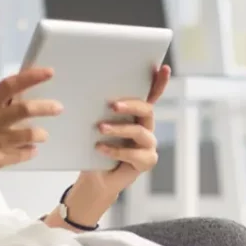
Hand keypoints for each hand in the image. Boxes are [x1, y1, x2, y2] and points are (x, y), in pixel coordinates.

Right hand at [0, 68, 62, 188]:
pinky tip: (30, 149)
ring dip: (40, 134)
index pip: (9, 85)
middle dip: (46, 107)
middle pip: (24, 109)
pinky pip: (23, 153)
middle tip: (58, 107)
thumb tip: (16, 92)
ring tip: (42, 135)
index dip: (31, 77)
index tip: (49, 72)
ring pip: (29, 134)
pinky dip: (30, 151)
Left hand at [56, 65, 170, 228]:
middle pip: (147, 110)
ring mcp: (148, 144)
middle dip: (131, 105)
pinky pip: (134, 154)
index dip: (158, 82)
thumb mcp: (94, 125)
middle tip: (113, 105)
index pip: (150, 95)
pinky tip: (100, 148)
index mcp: (136, 114)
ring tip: (100, 128)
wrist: (96, 177)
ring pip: (140, 132)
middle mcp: (146, 126)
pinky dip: (115, 151)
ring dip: (119, 129)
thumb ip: (97, 110)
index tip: (161, 68)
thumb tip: (83, 90)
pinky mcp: (146, 161)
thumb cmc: (95, 147)